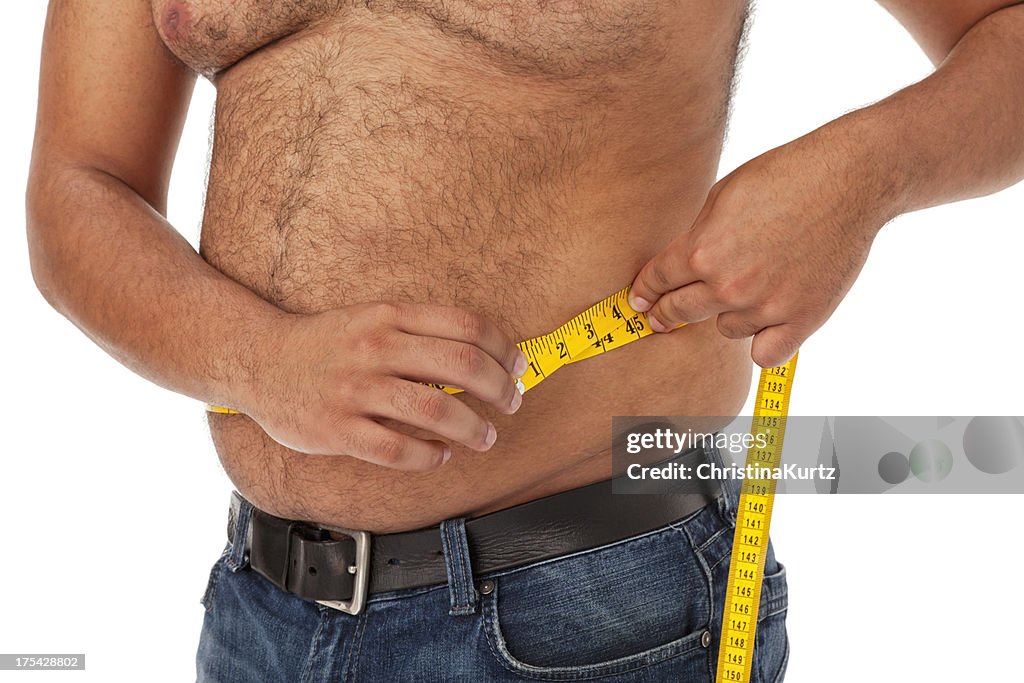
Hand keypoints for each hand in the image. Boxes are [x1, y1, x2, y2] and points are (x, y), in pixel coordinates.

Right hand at [243, 302, 527, 470]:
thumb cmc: (327, 343)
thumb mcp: (372, 318)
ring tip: (485, 438)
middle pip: (460, 364)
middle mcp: (376, 348)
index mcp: (389, 316)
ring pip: (434, 410)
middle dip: (500, 388)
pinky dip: (429, 457)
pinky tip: (440, 456)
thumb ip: (420, 332)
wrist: (258, 359)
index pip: (466, 327)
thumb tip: (484, 358)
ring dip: (473, 428)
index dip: (503, 350)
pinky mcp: (337, 429)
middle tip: (512, 404)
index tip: (518, 368)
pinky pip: (396, 449)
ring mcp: (355, 390)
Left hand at [629, 135, 886, 366]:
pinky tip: (769, 324)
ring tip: (750, 288)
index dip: (644, 292)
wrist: (848, 179)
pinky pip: (765, 354)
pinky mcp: (802, 319)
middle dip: (666, 313)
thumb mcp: (722, 196)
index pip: (656, 281)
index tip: (640, 302)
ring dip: (730, 314)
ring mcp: (765, 305)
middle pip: (680, 312)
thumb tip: (679, 265)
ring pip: (726, 329)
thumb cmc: (785, 176)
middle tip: (662, 317)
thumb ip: (697, 236)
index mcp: (700, 250)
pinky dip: (765, 342)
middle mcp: (727, 284)